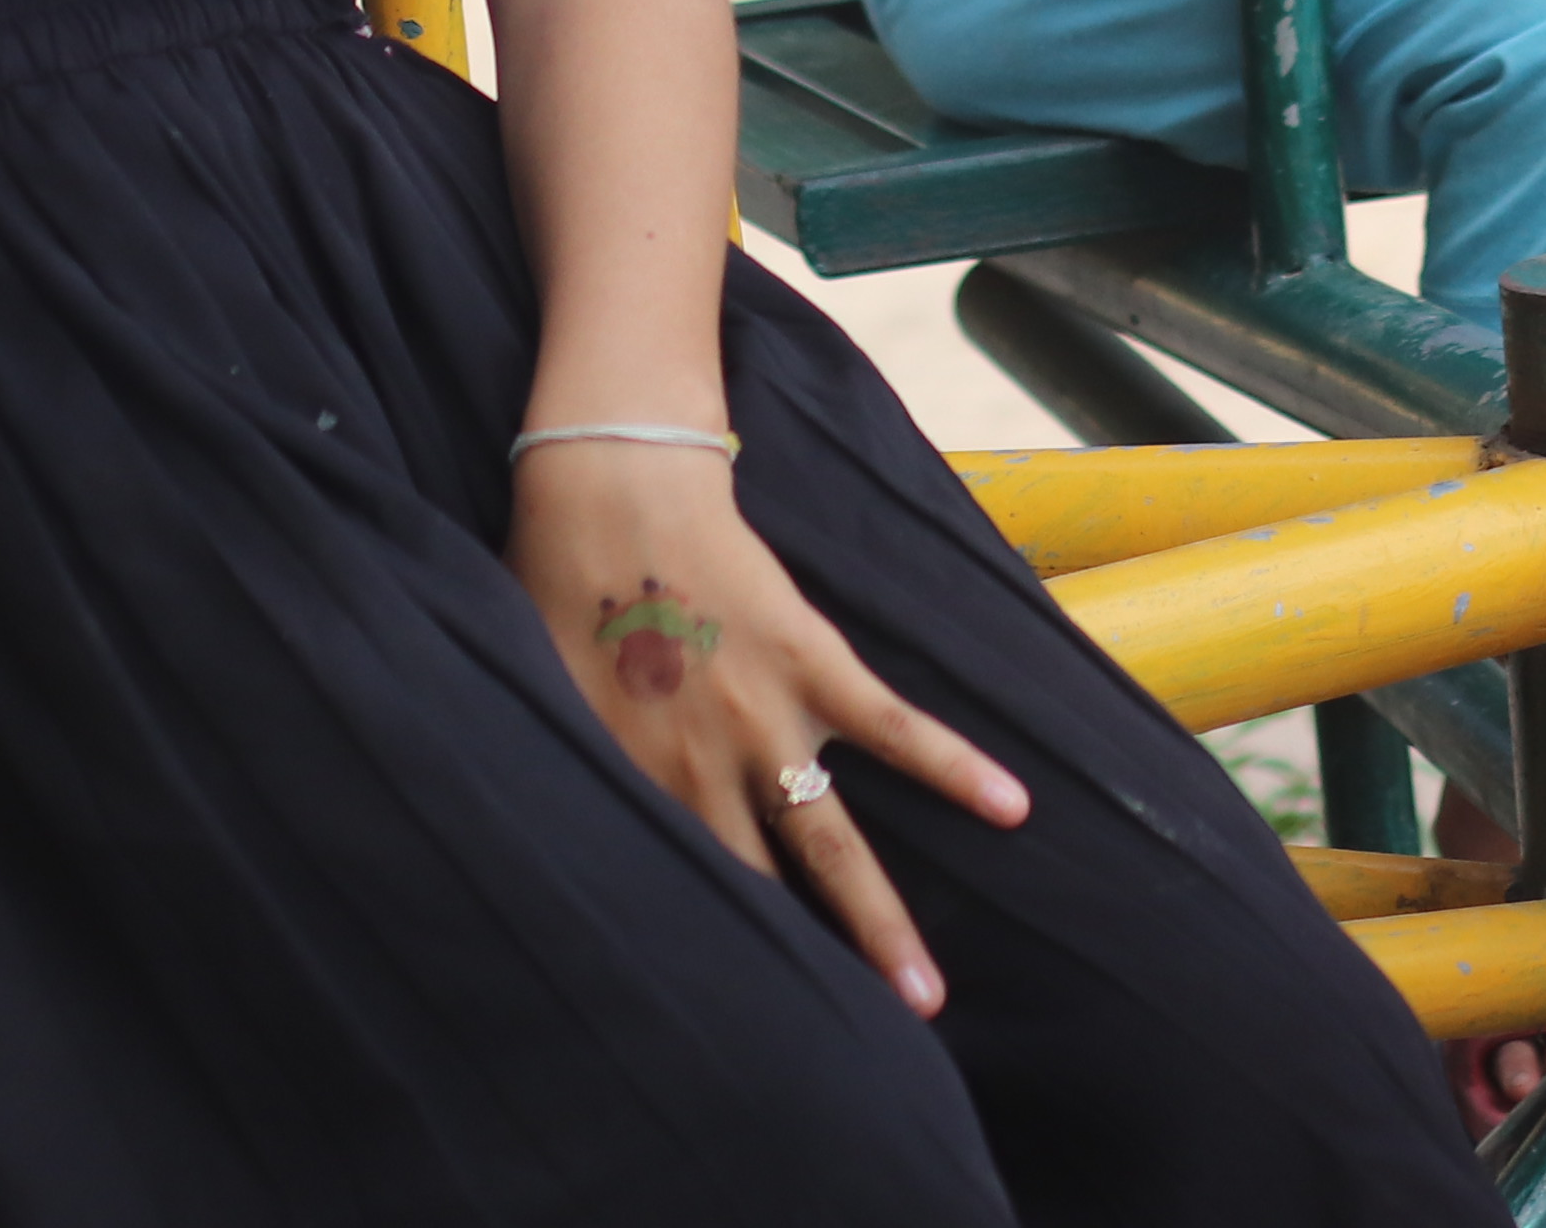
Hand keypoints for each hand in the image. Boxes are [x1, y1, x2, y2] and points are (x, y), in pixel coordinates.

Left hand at [506, 445, 1027, 1012]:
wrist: (610, 486)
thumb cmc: (558, 588)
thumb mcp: (535, 699)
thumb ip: (560, 769)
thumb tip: (532, 833)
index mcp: (628, 784)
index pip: (668, 898)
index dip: (698, 962)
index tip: (722, 1034)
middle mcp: (700, 772)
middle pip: (758, 898)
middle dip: (799, 980)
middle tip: (840, 1059)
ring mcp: (764, 720)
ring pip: (834, 844)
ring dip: (882, 925)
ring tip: (928, 1000)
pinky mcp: (813, 660)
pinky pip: (896, 725)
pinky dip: (955, 765)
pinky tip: (1012, 807)